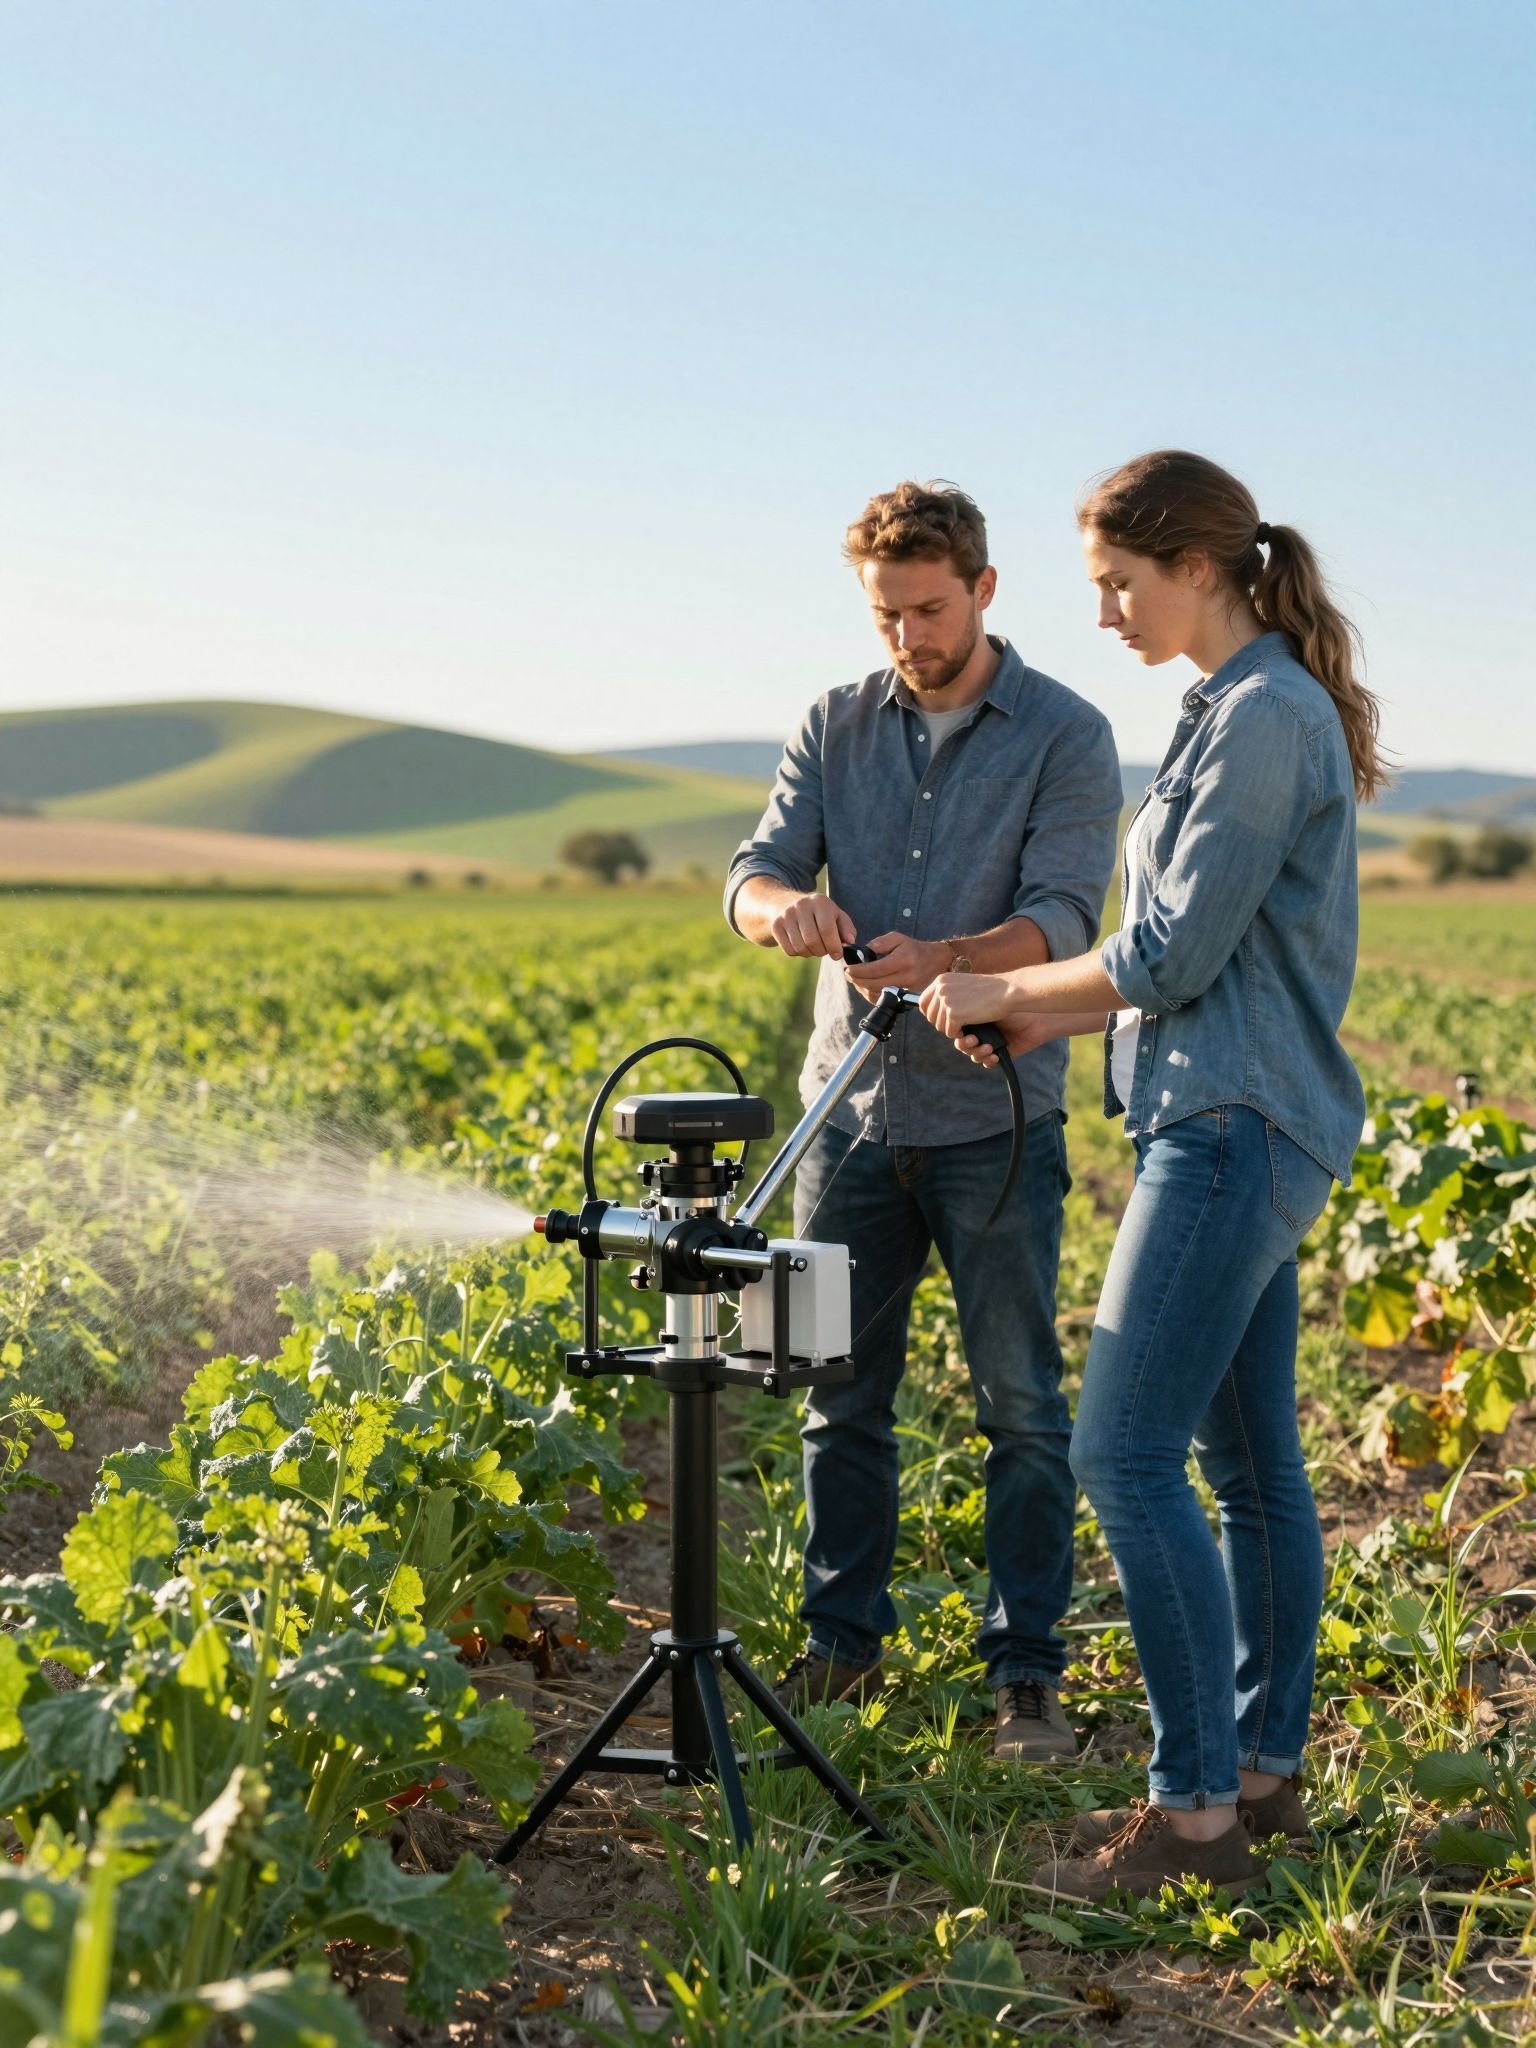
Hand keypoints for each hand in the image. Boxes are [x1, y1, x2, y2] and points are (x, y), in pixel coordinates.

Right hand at [767, 891, 855, 958]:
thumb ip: (847, 928)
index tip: (837, 954)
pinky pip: (789, 950)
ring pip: (800, 948)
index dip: (834, 946)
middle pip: (812, 941)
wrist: (785, 903)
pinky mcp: (776, 926)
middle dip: (822, 951)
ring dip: (810, 954)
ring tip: (814, 947)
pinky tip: (802, 944)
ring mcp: (786, 915)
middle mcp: (801, 906)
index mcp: (820, 902)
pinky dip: (798, 953)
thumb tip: (850, 942)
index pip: (827, 929)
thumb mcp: (835, 915)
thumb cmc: (818, 913)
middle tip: (825, 950)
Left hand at [842, 932, 949, 993]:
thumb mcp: (897, 938)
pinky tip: (866, 987)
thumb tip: (862, 953)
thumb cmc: (914, 948)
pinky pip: (884, 999)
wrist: (937, 961)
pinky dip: (871, 994)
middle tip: (848, 975)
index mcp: (902, 960)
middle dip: (857, 980)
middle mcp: (905, 977)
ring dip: (863, 988)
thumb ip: (879, 943)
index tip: (848, 969)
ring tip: (856, 980)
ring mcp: (907, 989)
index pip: (874, 969)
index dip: (858, 971)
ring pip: (877, 994)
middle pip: (874, 984)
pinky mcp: (907, 997)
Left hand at [917, 971, 1014, 1040]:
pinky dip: (960, 1034)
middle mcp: (940, 988)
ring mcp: (946, 1000)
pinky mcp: (954, 1014)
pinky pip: (950, 1032)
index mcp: (941, 980)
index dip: (931, 1014)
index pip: (923, 1002)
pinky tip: (970, 1029)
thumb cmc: (990, 990)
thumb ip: (948, 993)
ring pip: (940, 1026)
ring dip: (952, 1029)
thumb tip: (930, 1010)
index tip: (942, 1019)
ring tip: (967, 1025)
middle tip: (959, 1024)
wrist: (1007, 991)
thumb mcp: (963, 985)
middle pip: (930, 1016)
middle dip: (942, 1023)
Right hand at [952, 1015, 1068, 1067]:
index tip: (961, 1030)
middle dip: (966, 1045)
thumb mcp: (985, 1005)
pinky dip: (988, 1060)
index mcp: (973, 1019)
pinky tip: (995, 1055)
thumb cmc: (1012, 1007)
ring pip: (973, 1055)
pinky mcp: (999, 1055)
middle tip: (974, 1040)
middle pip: (961, 1045)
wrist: (1035, 1018)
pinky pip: (986, 1063)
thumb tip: (945, 1010)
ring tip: (988, 1048)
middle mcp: (980, 1032)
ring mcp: (988, 1044)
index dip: (955, 1033)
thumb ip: (966, 1009)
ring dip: (978, 1053)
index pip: (955, 1030)